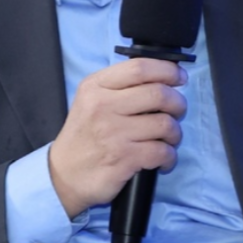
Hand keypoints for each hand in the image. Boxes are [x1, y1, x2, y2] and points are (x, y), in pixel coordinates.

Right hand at [49, 58, 186, 217]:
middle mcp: (103, 106)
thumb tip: (162, 77)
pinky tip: (164, 159)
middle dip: (177, 103)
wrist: (63, 174)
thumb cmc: (83, 136)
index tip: (179, 77)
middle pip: (158, 94)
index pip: (139, 68)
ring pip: (165, 124)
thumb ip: (120, 86)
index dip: (167, 70)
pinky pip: (162, 152)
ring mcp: (114, 133)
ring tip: (169, 139)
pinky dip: (170, 157)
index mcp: (96, 87)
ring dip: (175, 133)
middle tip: (177, 111)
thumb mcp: (91, 100)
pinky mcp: (123, 158)